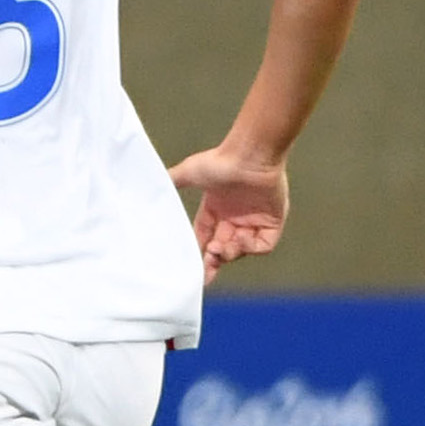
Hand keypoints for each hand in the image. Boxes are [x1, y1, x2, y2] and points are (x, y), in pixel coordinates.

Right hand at [169, 143, 287, 282]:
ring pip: (241, 249)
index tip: (195, 270)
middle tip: (208, 266)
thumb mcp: (188, 172)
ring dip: (230, 253)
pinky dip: (251, 247)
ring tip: (220, 248)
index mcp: (216, 208)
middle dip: (215, 259)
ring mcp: (254, 220)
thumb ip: (172, 181)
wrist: (249, 156)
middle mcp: (234, 216)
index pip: (206, 236)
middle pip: (224, 247)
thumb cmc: (220, 161)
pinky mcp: (272, 222)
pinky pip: (263, 245)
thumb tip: (152, 184)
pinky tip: (240, 238)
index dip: (200, 252)